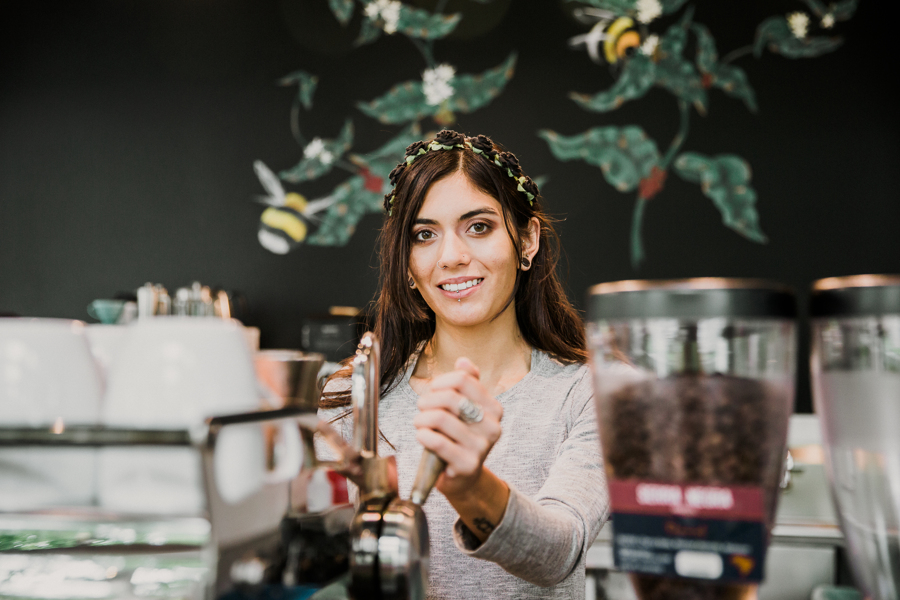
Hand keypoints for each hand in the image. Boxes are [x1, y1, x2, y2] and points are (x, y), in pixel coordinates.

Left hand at [413, 357, 502, 500]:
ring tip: (420, 424)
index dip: (440, 382)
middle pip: (451, 397)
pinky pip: (438, 441)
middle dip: (427, 400)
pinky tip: (422, 436)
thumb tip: (463, 361)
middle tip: (421, 408)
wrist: (463, 477)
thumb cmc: (458, 438)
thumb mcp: (465, 409)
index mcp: (493, 408)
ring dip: (421, 419)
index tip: (432, 391)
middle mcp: (493, 426)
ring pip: (440, 419)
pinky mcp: (468, 464)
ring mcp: (482, 447)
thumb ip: (467, 383)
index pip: (463, 379)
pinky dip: (423, 435)